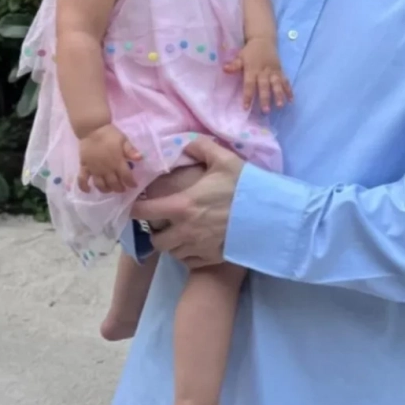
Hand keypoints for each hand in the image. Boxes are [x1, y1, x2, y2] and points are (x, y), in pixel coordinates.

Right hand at [78, 124, 141, 192]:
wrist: (92, 128)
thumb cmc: (110, 134)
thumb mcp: (123, 140)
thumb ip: (131, 150)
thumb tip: (140, 158)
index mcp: (117, 162)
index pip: (126, 177)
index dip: (131, 183)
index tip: (134, 186)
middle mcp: (106, 168)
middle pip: (114, 183)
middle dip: (119, 188)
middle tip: (122, 189)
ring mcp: (94, 169)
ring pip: (100, 185)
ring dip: (106, 190)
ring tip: (109, 190)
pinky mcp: (84, 167)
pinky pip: (82, 179)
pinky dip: (84, 187)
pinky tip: (88, 191)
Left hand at [130, 136, 242, 268]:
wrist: (270, 216)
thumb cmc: (244, 187)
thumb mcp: (224, 159)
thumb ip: (200, 147)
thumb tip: (185, 143)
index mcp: (182, 206)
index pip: (143, 211)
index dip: (135, 208)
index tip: (135, 205)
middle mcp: (185, 231)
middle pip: (155, 240)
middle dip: (154, 232)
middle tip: (162, 222)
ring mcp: (198, 248)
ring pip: (171, 253)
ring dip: (171, 244)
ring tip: (179, 233)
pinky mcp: (211, 258)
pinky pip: (189, 261)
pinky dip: (188, 254)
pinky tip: (195, 243)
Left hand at [224, 36, 293, 112]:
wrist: (264, 40)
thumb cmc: (250, 51)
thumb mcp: (240, 56)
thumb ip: (234, 65)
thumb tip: (224, 69)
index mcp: (252, 69)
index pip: (249, 84)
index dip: (248, 96)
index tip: (246, 108)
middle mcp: (264, 71)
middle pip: (264, 86)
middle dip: (265, 98)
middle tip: (266, 111)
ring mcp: (274, 72)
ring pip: (277, 84)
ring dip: (279, 95)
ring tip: (280, 106)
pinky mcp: (281, 71)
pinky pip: (285, 81)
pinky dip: (289, 90)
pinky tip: (291, 99)